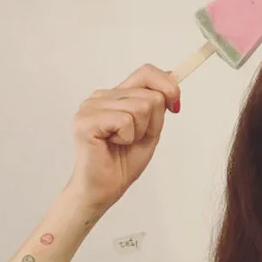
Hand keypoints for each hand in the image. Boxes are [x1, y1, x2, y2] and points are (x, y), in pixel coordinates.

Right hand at [68, 64, 180, 211]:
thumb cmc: (123, 162)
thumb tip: (173, 79)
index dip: (168, 86)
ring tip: (122, 143)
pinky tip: (113, 145)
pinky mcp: (86, 121)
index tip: (175, 106)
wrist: (104, 188)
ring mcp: (90, 107)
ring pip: (140, 108)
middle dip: (152, 124)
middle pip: (149, 96)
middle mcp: (101, 96)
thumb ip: (158, 106)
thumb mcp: (150, 130)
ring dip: (139, 132)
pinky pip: (125, 121)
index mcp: (115, 95)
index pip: (146, 72)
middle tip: (134, 140)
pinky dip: (127, 138)